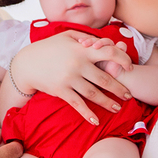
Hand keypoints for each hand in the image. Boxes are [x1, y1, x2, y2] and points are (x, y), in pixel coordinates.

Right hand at [11, 33, 132, 123]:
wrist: (27, 63)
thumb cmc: (49, 48)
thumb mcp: (67, 36)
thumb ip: (86, 38)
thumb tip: (104, 42)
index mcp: (82, 50)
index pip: (109, 53)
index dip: (123, 59)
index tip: (130, 67)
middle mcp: (78, 65)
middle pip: (105, 78)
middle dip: (119, 88)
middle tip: (129, 95)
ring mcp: (70, 79)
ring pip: (94, 94)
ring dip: (108, 102)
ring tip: (117, 108)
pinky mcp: (61, 91)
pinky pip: (78, 104)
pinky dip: (88, 114)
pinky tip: (96, 121)